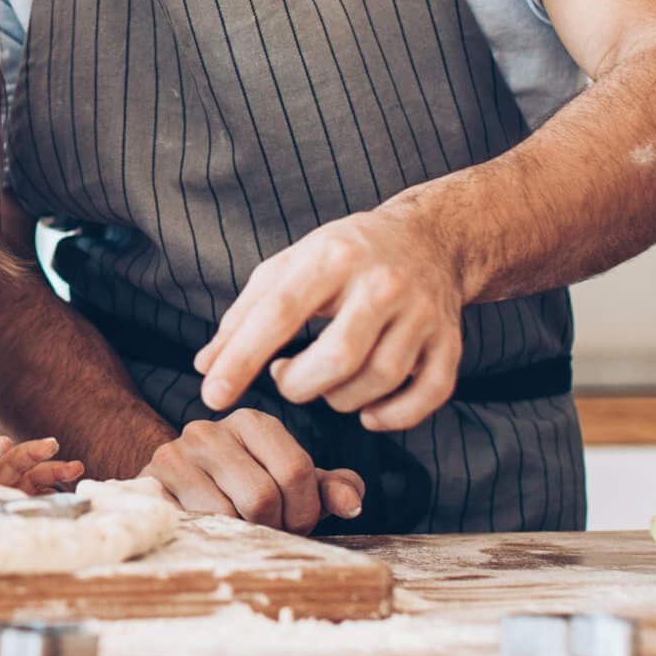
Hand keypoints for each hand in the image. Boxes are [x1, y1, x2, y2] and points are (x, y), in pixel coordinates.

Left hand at [0, 434, 83, 494]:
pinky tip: (75, 493)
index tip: (4, 443)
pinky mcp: (25, 499)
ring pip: (34, 474)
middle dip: (32, 451)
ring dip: (55, 469)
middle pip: (13, 461)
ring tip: (76, 467)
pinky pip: (43, 493)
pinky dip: (58, 492)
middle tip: (51, 445)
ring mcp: (11, 487)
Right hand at [141, 414, 364, 533]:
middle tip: (268, 533)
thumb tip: (352, 501)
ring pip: (226, 515)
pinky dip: (209, 537)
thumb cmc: (245, 489)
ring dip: (241, 537)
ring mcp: (174, 455)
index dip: (304, 511)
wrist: (175, 490)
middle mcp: (210, 430)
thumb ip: (328, 489)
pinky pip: (191, 524)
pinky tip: (212, 533)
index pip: (296, 471)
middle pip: (262, 496)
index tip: (296, 523)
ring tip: (239, 532)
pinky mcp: (149, 484)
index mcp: (252, 423)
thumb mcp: (291, 486)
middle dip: (274, 527)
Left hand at [193, 207, 465, 432]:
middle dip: (298, 385)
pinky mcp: (450, 343)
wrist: (430, 238)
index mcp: (333, 257)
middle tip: (286, 377)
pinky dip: (392, 417)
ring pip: (377, 382)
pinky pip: (426, 398)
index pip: (279, 313)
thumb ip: (244, 316)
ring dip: (338, 401)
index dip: (241, 359)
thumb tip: (206, 368)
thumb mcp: (289, 267)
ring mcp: (423, 314)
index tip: (212, 395)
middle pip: (337, 359)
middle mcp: (383, 284)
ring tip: (323, 383)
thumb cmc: (343, 257)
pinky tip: (367, 410)